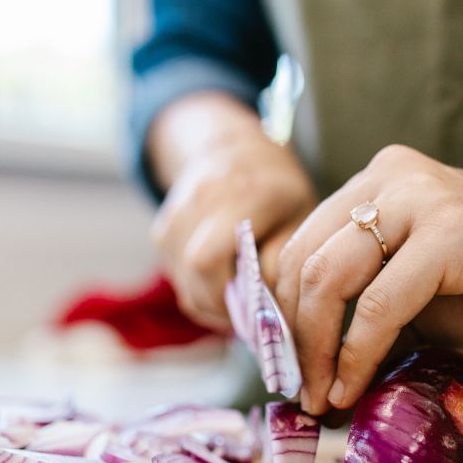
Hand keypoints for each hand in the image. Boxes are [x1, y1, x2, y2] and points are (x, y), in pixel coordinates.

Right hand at [150, 104, 315, 329]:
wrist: (233, 149)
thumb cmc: (278, 191)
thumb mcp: (301, 218)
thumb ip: (282, 261)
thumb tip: (261, 309)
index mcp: (243, 192)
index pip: (208, 259)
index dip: (227, 296)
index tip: (256, 312)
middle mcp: (200, 197)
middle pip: (192, 274)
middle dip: (221, 304)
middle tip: (250, 312)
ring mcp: (175, 213)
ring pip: (183, 283)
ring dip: (211, 300)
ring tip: (240, 296)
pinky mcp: (161, 231)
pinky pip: (176, 277)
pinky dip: (199, 290)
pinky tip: (223, 282)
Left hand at [275, 145, 462, 414]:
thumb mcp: (414, 293)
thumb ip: (362, 311)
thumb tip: (307, 376)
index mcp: (376, 181)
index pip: (301, 247)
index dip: (284, 314)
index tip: (290, 369)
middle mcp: (391, 177)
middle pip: (305, 262)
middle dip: (295, 338)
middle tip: (302, 392)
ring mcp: (421, 198)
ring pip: (330, 277)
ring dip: (319, 350)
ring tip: (325, 397)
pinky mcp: (451, 232)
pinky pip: (381, 302)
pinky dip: (358, 352)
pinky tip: (355, 386)